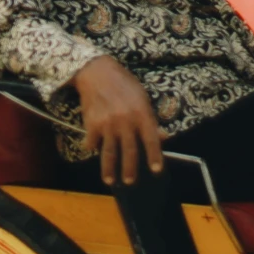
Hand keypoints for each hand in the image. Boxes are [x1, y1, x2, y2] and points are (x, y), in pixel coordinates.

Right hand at [72, 56, 164, 185]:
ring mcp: (108, 123)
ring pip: (110, 152)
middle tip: (130, 182)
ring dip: (110, 169)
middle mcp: (126, 121)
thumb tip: (162, 137)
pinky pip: (93, 142)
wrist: (96, 71)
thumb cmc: (123, 84)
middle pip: (130, 151)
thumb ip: (150, 119)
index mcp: (141, 113)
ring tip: (110, 181)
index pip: (151, 140)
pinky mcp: (92, 123)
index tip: (156, 170)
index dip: (155, 156)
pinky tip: (92, 151)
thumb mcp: (142, 97)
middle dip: (130, 169)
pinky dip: (92, 148)